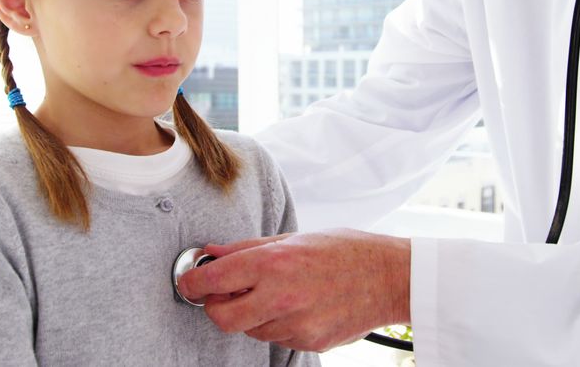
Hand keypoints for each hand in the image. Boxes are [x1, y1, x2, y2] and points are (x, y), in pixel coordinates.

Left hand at [176, 228, 410, 352]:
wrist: (390, 278)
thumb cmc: (345, 251)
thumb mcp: (293, 238)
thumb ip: (247, 249)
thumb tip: (212, 252)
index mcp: (274, 263)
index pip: (213, 280)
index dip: (192, 281)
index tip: (189, 280)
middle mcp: (280, 296)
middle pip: (221, 317)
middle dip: (214, 306)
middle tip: (222, 292)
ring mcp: (295, 324)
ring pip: (249, 329)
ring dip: (250, 314)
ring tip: (274, 293)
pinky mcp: (308, 342)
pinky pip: (276, 338)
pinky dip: (275, 324)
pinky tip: (296, 305)